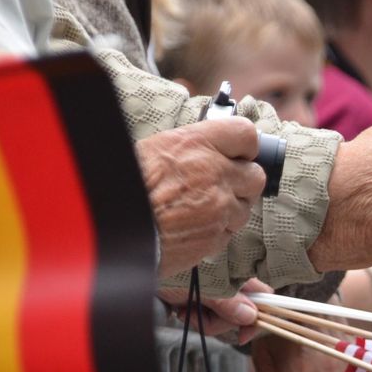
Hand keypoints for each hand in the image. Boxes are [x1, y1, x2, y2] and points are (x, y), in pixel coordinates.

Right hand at [135, 117, 265, 278]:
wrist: (115, 227)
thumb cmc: (128, 187)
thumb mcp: (155, 149)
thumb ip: (192, 146)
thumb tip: (210, 144)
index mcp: (198, 144)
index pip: (246, 134)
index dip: (243, 145)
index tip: (238, 151)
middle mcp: (215, 174)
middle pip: (255, 175)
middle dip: (242, 179)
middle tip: (222, 182)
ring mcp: (220, 208)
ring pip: (245, 206)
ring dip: (230, 206)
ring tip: (201, 206)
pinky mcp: (217, 237)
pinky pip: (230, 230)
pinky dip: (218, 228)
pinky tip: (195, 223)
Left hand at [162, 278, 272, 342]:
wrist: (149, 266)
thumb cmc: (174, 271)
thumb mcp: (205, 289)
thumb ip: (230, 303)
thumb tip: (251, 316)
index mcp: (239, 276)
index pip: (264, 299)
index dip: (258, 318)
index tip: (243, 335)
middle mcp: (232, 283)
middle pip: (241, 313)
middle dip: (219, 321)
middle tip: (199, 315)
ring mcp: (218, 291)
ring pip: (223, 317)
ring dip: (204, 319)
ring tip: (186, 310)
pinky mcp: (204, 298)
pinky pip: (208, 316)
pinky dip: (196, 316)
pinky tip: (183, 310)